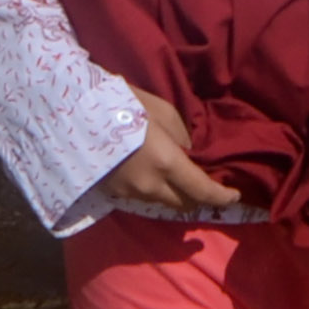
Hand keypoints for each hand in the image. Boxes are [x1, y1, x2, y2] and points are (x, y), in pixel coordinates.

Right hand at [102, 90, 242, 209]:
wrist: (74, 113)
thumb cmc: (122, 103)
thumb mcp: (162, 111)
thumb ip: (182, 137)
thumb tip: (189, 154)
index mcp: (167, 163)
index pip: (203, 191)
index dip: (222, 197)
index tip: (234, 195)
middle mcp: (151, 186)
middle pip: (185, 204)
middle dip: (199, 197)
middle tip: (205, 183)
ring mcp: (130, 193)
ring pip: (163, 203)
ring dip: (174, 194)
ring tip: (175, 177)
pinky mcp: (113, 194)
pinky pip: (143, 197)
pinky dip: (153, 190)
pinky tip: (149, 174)